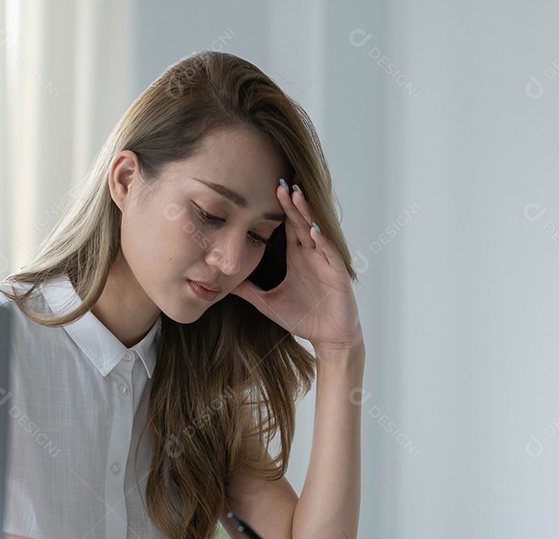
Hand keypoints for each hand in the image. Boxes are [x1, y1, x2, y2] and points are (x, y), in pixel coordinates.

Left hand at [231, 181, 361, 351]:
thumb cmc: (303, 318)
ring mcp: (326, 261)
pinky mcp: (338, 273)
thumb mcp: (267, 302)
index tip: (264, 187)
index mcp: (297, 256)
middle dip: (290, 201)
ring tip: (295, 194)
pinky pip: (329, 253)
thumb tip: (220, 281)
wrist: (329, 338)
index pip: (286, 225)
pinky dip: (321, 241)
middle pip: (300, 221)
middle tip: (279, 180)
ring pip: (315, 230)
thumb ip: (246, 289)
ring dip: (306, 213)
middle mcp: (312, 253)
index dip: (278, 207)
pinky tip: (312, 230)